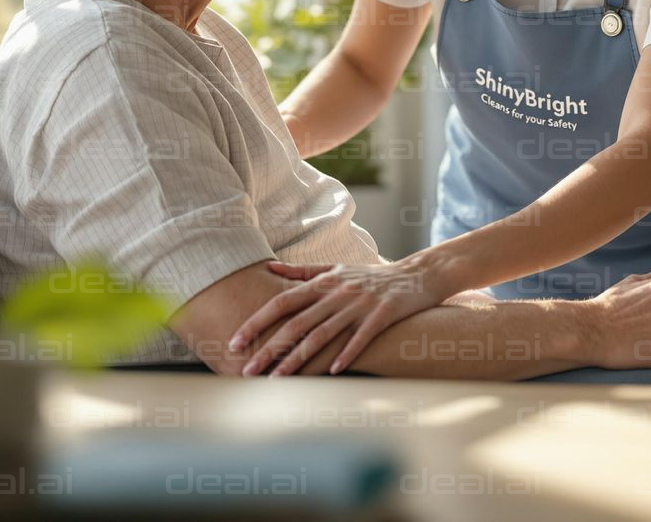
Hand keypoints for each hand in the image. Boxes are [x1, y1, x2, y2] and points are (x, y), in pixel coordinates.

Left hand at [228, 259, 453, 375]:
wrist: (416, 275)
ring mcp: (360, 304)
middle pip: (298, 323)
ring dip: (298, 360)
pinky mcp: (382, 315)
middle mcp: (338, 292)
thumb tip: (268, 269)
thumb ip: (302, 272)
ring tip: (276, 380)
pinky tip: (332, 372)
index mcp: (324, 281)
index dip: (257, 321)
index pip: (283, 301)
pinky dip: (347, 353)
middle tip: (246, 370)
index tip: (234, 341)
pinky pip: (361, 337)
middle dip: (269, 348)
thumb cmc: (370, 276)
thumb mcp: (336, 269)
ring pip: (324, 334)